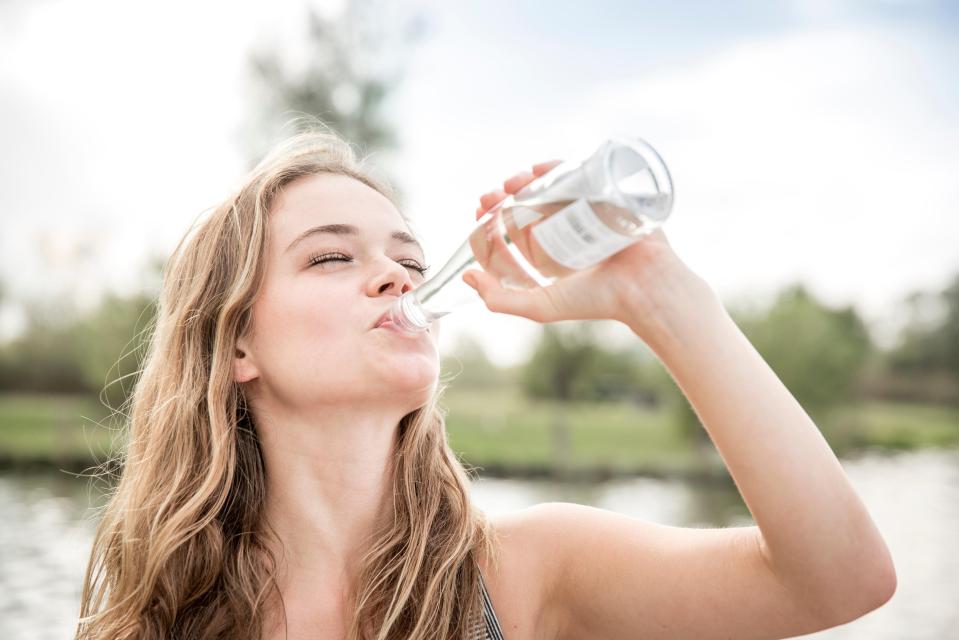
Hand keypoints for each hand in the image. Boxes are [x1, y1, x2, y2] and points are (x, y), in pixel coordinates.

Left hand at [462, 160, 714, 342]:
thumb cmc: (597, 300)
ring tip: (512, 183)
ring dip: (526, 181)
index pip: (516, 231)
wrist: (644, 287)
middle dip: (506, 198)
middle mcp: (568, 232)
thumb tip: (466, 277)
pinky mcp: (607, 197)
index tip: (479, 212)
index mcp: (553, 255)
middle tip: (491, 196)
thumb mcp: (541, 306)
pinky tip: (538, 170)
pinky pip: (579, 175)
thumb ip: (500, 300)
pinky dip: (557, 167)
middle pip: (530, 206)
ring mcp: (588, 213)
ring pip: (550, 188)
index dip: (494, 221)